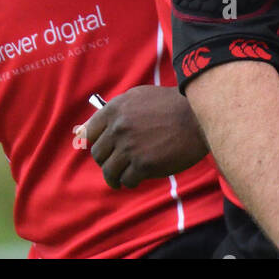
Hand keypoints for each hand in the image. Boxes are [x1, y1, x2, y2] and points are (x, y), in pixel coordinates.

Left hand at [81, 86, 208, 188]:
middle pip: (98, 155)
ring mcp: (130, 147)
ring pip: (109, 172)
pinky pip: (127, 180)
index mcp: (115, 109)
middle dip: (107, 161)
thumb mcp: (138, 97)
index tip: (104, 149)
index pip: (89, 133)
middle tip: (118, 163)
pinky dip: (131, 181)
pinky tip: (139, 177)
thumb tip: (79, 130)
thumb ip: (111, 112)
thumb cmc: (170, 105)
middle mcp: (118, 128)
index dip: (96, 143)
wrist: (198, 118)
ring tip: (123, 178)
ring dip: (116, 177)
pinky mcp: (143, 165)